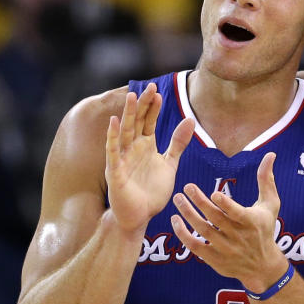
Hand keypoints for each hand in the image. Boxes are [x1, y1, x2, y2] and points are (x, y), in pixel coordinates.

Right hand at [105, 82, 193, 232]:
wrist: (139, 217)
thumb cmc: (152, 192)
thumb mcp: (170, 165)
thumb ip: (178, 143)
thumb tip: (191, 119)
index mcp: (145, 146)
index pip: (149, 121)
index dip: (153, 107)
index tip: (160, 92)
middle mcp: (132, 148)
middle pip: (137, 121)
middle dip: (143, 105)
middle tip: (150, 86)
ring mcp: (122, 158)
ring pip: (125, 132)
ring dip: (129, 114)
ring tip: (133, 97)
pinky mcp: (115, 171)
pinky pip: (113, 151)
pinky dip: (113, 137)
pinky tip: (115, 122)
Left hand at [170, 152, 288, 290]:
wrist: (263, 266)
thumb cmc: (265, 229)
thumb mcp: (270, 205)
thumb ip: (266, 179)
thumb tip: (270, 154)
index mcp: (252, 222)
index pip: (238, 214)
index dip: (226, 205)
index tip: (214, 193)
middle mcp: (238, 237)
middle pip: (216, 219)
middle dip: (200, 203)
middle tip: (187, 187)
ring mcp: (226, 249)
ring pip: (204, 231)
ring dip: (189, 215)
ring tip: (178, 199)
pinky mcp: (215, 260)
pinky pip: (195, 247)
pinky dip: (184, 235)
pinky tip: (175, 220)